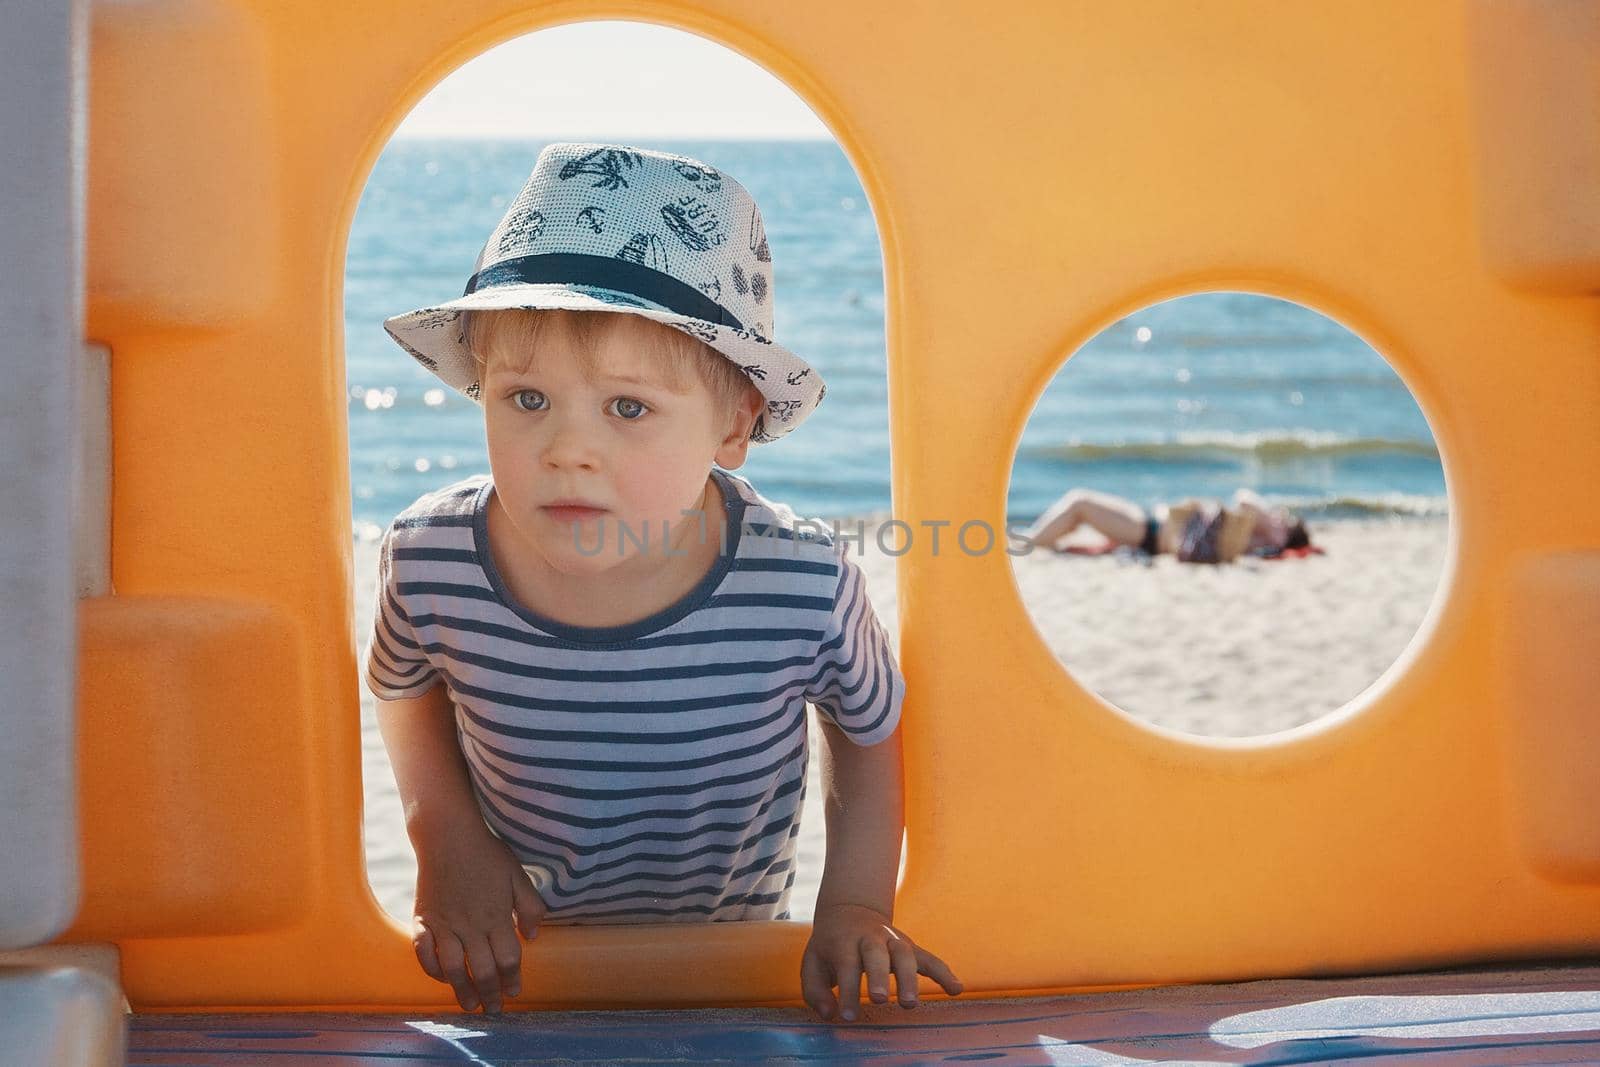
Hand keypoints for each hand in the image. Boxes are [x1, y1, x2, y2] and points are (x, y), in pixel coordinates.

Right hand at [410, 824, 546, 1012]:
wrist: (448, 836)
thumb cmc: (487, 854)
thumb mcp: (518, 875)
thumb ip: (529, 906)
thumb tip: (533, 936)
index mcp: (496, 916)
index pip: (508, 958)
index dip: (512, 979)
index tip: (515, 992)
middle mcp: (471, 925)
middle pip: (483, 969)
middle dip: (491, 994)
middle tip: (494, 1010)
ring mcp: (444, 924)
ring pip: (454, 968)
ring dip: (463, 990)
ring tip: (470, 1006)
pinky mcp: (424, 919)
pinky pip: (424, 952)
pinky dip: (431, 969)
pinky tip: (442, 977)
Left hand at [800, 903, 963, 1020]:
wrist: (850, 910)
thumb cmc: (830, 945)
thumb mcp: (812, 961)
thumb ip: (815, 991)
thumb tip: (829, 1013)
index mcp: (843, 941)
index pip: (846, 965)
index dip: (848, 990)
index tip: (849, 1016)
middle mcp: (870, 937)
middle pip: (876, 954)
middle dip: (880, 976)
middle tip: (880, 999)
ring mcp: (893, 940)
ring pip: (904, 954)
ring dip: (909, 977)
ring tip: (910, 1003)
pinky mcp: (910, 946)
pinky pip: (929, 958)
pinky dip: (944, 972)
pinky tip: (956, 989)